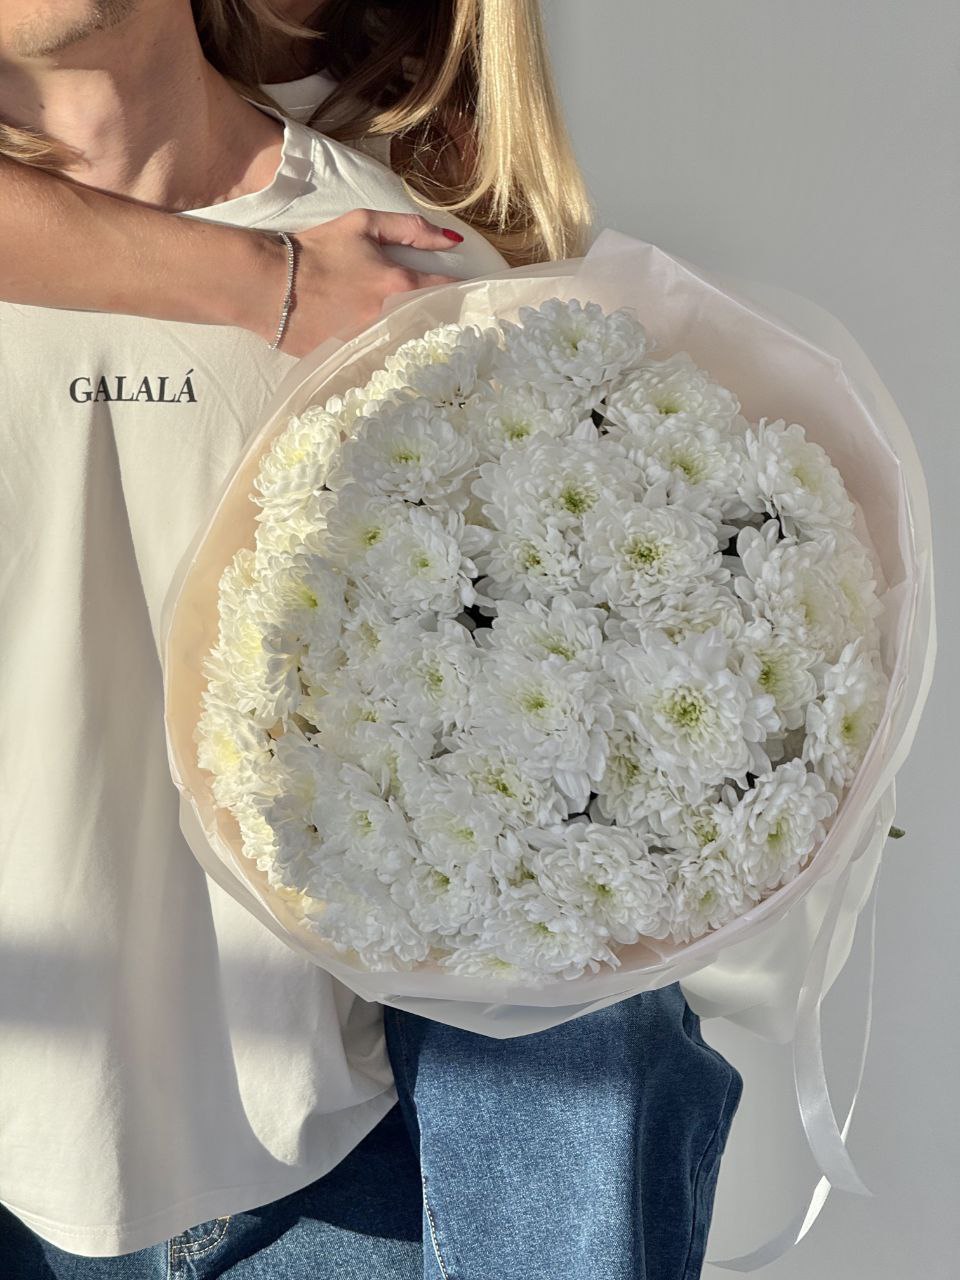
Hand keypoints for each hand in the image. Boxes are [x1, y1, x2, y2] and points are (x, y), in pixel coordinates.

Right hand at [253, 208, 464, 355]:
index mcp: (397, 285)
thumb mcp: (363, 224)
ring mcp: (370, 344)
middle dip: (433, 319)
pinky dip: (378, 353)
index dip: (456, 290)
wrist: (267, 283)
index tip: (463, 293)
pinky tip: (376, 349)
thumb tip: (453, 240)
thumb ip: (410, 229)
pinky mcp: (349, 361)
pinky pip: (374, 360)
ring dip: (406, 338)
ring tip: (406, 334)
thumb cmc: (317, 249)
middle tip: (435, 316)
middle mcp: (389, 319)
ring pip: (402, 344)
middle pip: (426, 323)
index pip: (444, 291)